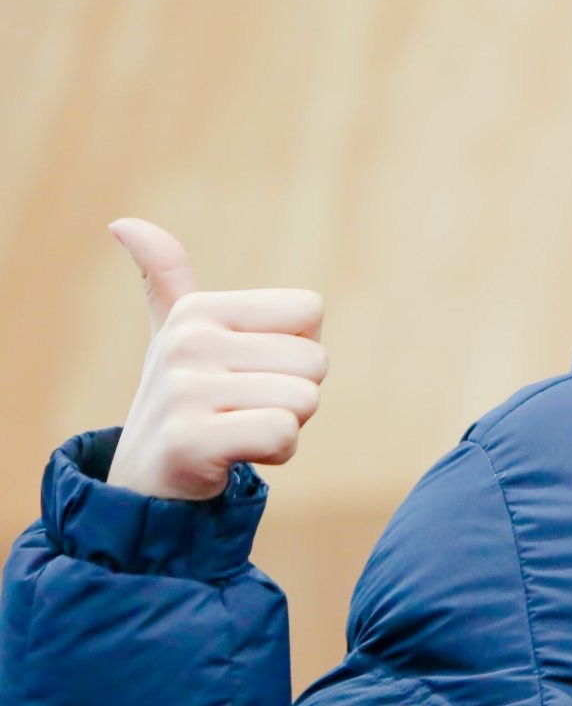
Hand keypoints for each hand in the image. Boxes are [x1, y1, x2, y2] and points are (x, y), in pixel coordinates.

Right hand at [102, 218, 328, 500]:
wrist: (145, 482)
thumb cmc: (184, 402)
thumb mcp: (174, 334)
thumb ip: (165, 279)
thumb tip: (124, 223)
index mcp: (198, 309)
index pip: (309, 309)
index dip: (296, 349)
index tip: (251, 372)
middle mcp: (188, 342)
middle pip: (315, 361)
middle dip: (293, 395)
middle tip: (243, 410)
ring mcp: (185, 390)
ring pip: (304, 400)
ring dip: (284, 426)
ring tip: (236, 431)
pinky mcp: (191, 440)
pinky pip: (284, 434)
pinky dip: (275, 453)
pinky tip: (234, 455)